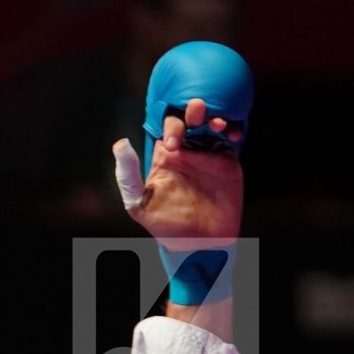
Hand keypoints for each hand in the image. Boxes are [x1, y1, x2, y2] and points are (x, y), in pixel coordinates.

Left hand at [114, 97, 243, 246]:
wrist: (199, 244)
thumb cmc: (164, 226)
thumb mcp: (139, 203)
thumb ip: (127, 175)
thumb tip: (120, 143)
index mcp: (165, 157)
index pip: (166, 128)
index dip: (170, 125)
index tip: (173, 143)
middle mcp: (186, 152)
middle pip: (190, 120)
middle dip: (193, 111)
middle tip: (197, 109)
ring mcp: (207, 155)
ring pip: (211, 125)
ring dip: (214, 117)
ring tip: (217, 123)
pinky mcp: (227, 163)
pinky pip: (231, 139)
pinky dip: (233, 129)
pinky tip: (232, 132)